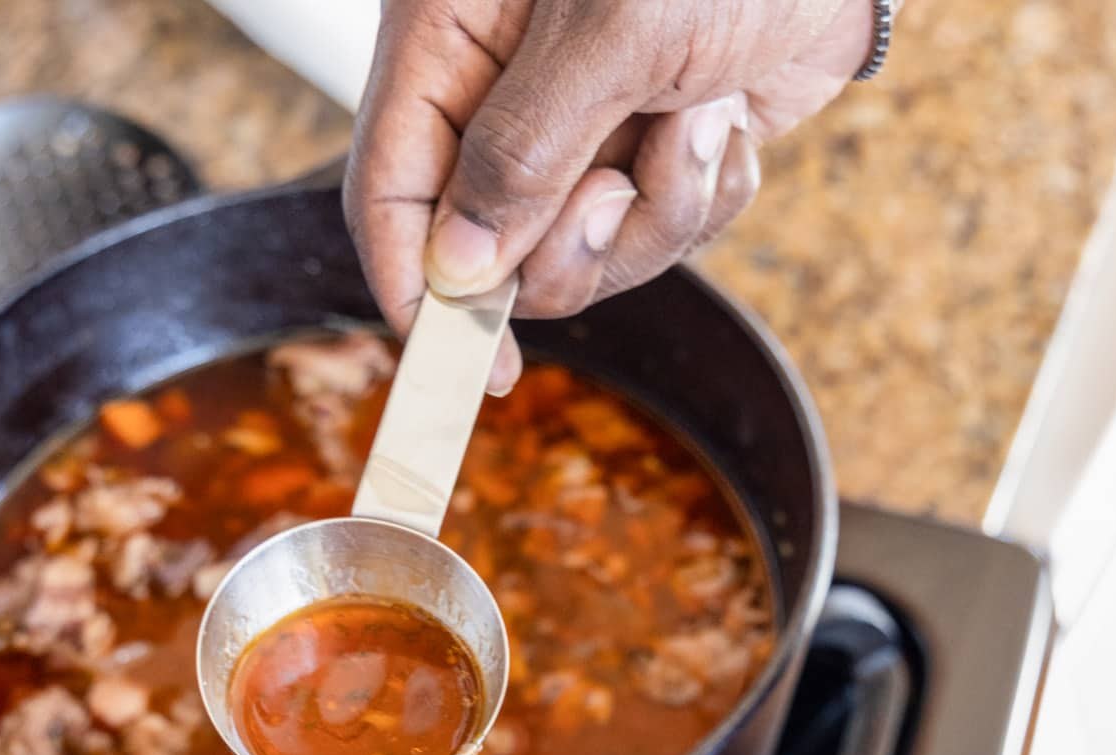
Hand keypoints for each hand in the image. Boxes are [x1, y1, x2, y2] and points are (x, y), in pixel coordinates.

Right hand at [344, 0, 875, 391]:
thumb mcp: (618, 28)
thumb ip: (527, 150)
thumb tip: (460, 267)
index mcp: (452, 29)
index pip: (388, 184)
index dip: (414, 284)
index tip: (458, 361)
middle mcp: (501, 89)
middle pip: (489, 248)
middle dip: (571, 247)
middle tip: (623, 189)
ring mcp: (577, 129)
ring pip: (578, 258)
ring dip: (657, 217)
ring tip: (702, 122)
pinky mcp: (646, 155)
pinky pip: (650, 238)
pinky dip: (702, 201)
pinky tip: (727, 122)